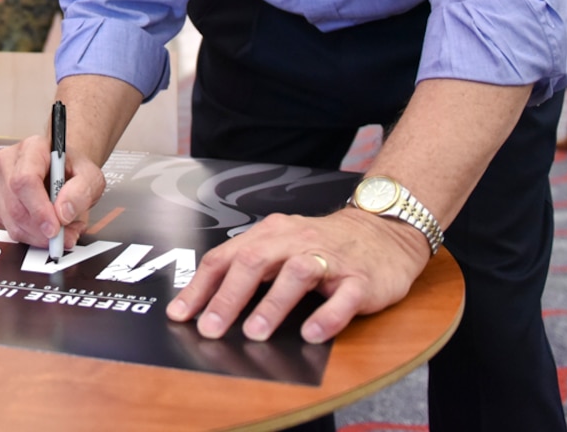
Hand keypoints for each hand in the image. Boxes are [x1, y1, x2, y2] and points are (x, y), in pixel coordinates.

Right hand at [0, 133, 106, 247]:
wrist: (65, 169)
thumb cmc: (74, 168)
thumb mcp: (91, 176)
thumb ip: (82, 192)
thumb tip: (63, 213)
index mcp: (31, 148)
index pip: (25, 179)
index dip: (39, 208)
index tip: (55, 228)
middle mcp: (9, 163)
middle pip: (16, 204)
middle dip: (42, 229)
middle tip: (67, 236)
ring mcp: (1, 184)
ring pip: (13, 221)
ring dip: (40, 236)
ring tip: (66, 230)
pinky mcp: (0, 204)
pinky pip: (13, 229)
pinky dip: (35, 237)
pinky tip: (51, 230)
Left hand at [166, 207, 429, 343]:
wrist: (385, 232)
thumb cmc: (323, 245)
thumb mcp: (282, 246)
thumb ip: (249, 267)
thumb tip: (204, 303)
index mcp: (271, 234)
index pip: (227, 256)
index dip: (201, 286)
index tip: (180, 315)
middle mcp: (297, 241)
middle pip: (256, 261)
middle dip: (229, 296)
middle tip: (210, 328)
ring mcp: (331, 258)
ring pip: (298, 274)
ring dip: (273, 304)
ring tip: (254, 333)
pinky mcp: (362, 279)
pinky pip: (344, 297)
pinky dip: (327, 316)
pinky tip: (312, 334)